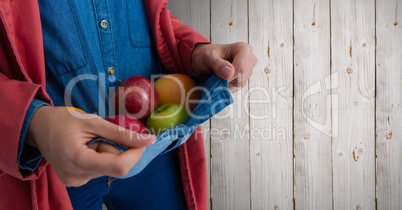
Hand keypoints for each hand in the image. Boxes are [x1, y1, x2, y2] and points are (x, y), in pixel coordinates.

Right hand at [26, 106, 154, 186]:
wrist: (37, 127)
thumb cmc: (63, 120)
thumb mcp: (94, 121)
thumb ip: (122, 133)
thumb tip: (148, 140)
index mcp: (78, 160)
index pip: (120, 167)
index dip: (135, 154)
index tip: (140, 140)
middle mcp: (76, 177)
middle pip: (115, 168)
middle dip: (116, 150)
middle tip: (100, 136)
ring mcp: (75, 181)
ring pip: (108, 169)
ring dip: (106, 153)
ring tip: (88, 142)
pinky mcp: (75, 181)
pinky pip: (99, 170)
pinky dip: (99, 158)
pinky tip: (85, 149)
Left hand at [191, 42, 257, 92]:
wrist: (206, 60)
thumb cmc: (208, 55)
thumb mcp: (209, 57)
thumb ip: (218, 64)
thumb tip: (229, 73)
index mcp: (244, 49)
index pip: (241, 67)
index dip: (230, 76)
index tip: (218, 76)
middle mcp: (249, 60)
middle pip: (242, 77)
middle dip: (228, 80)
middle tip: (216, 75)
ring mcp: (247, 70)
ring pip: (240, 84)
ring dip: (226, 84)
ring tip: (217, 76)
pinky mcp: (243, 79)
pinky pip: (237, 88)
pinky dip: (227, 87)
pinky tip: (220, 80)